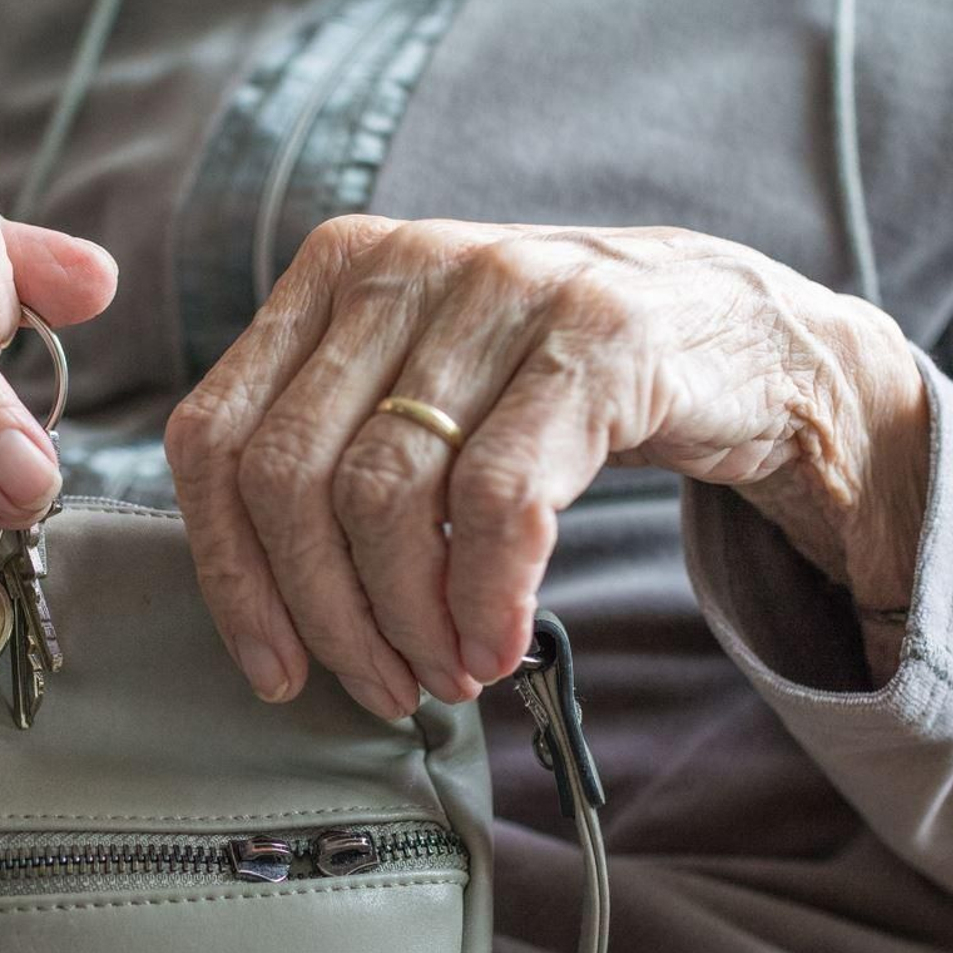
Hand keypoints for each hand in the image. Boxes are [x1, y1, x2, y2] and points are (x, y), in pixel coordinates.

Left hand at [166, 216, 928, 716]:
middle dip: (325, 614)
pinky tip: (497, 645)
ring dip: (407, 620)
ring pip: (384, 493)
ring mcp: (500, 289)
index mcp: (334, 273)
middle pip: (289, 476)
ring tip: (446, 675)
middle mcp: (403, 265)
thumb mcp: (422, 391)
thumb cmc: (550, 387)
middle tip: (381, 687)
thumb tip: (258, 602)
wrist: (736, 337)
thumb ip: (333, 451)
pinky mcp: (597, 337)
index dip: (230, 571)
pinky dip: (486, 596)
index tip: (272, 667)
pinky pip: (497, 498)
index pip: (216, 434)